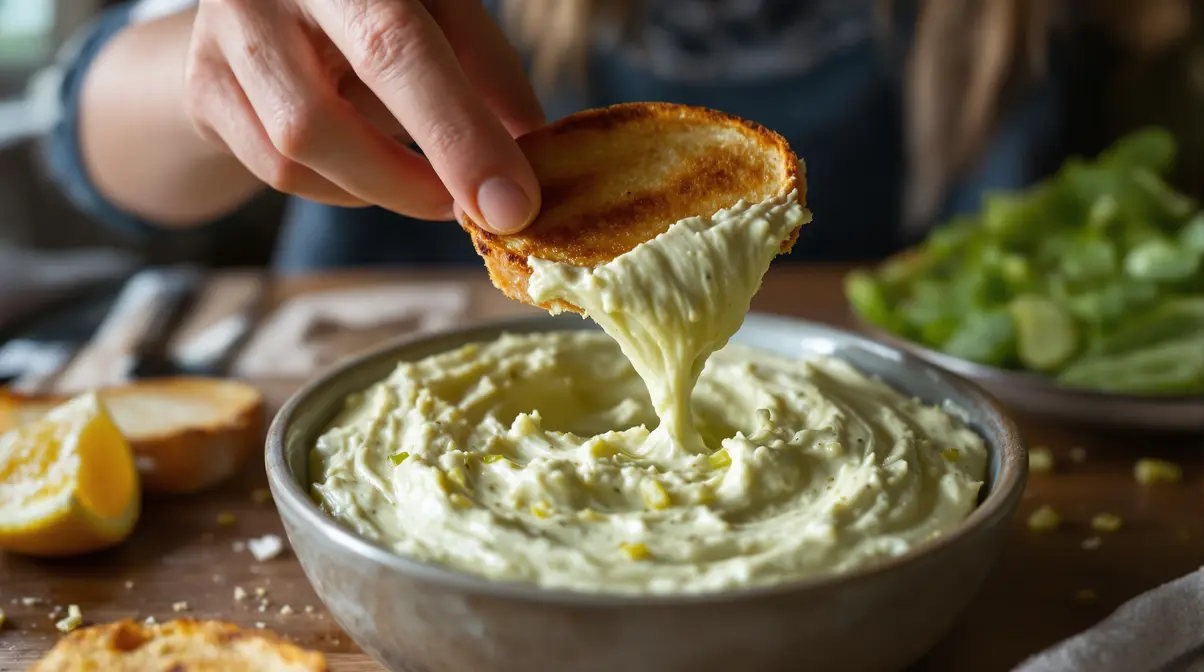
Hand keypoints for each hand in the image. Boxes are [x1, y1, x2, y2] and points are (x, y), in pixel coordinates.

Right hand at [183, 0, 543, 232]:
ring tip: (435, 183)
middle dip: (414, 181)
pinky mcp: (203, 87)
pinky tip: (374, 165)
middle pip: (319, 117)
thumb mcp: (443, 13)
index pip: (396, 46)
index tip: (511, 203)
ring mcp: (220, 36)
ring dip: (382, 187)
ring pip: (293, 154)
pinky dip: (344, 185)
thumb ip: (487, 75)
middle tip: (479, 213)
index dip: (458, 134)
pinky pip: (277, 170)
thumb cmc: (380, 2)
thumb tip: (532, 158)